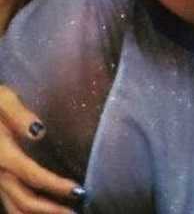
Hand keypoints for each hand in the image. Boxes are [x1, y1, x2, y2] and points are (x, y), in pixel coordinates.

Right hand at [0, 87, 79, 213]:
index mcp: (2, 153)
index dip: (56, 186)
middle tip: (76, 212)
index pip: (32, 175)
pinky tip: (42, 212)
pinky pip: (8, 202)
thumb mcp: (2, 99)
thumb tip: (38, 131)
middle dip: (50, 209)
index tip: (78, 190)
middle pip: (23, 199)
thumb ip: (18, 114)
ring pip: (13, 207)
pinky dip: (24, 211)